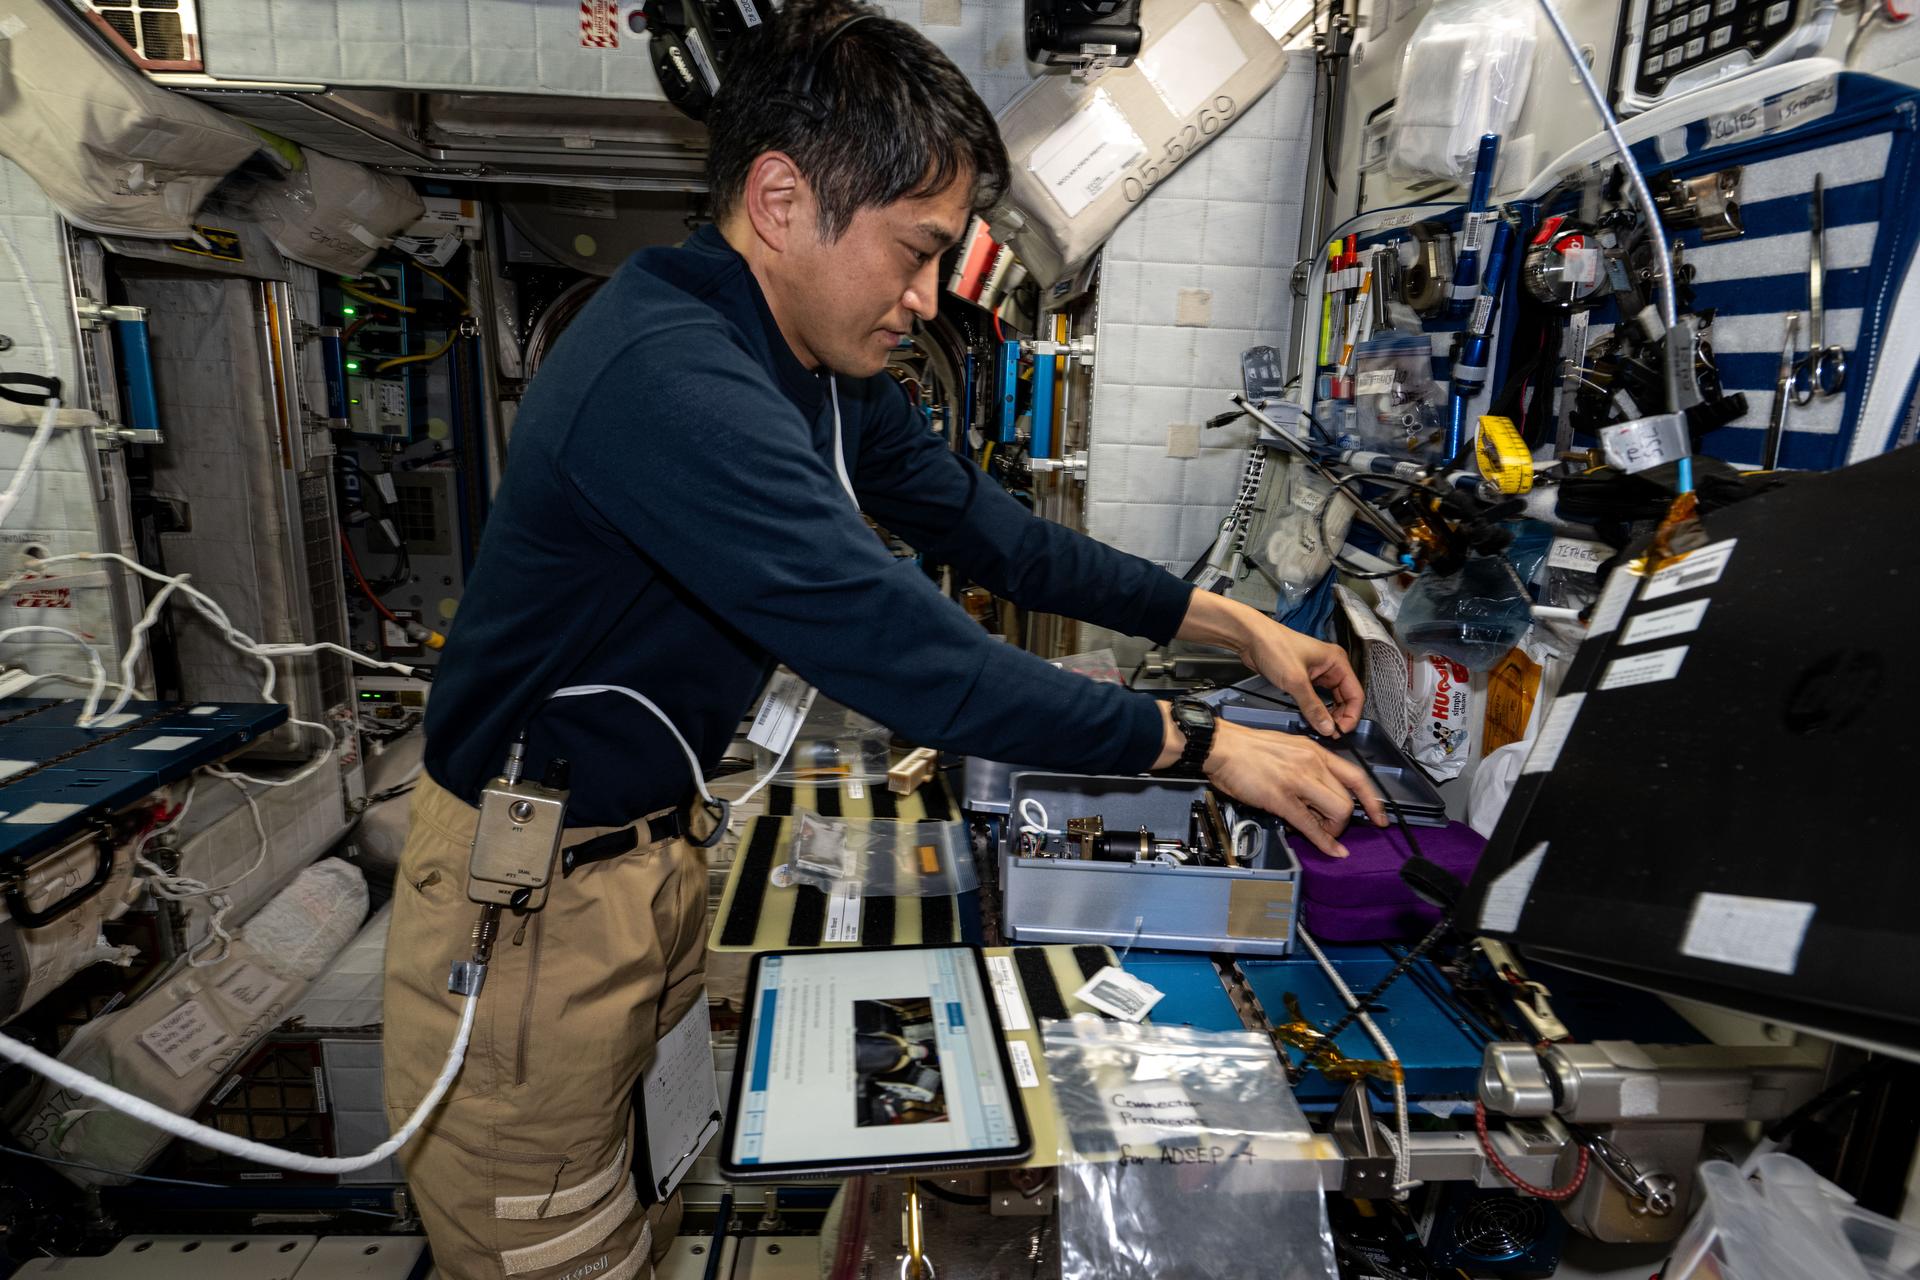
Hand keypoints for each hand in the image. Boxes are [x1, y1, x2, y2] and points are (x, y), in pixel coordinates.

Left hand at [1177, 591, 1364, 735]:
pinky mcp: (1305, 677)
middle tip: (1331, 733)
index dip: (1352, 715)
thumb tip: (1327, 727)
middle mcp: (1331, 666)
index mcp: (1337, 662)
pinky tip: (1312, 719)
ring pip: (1331, 699)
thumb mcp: (1296, 681)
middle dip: (1340, 717)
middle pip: (1345, 698)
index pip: (1356, 694)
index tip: (1342, 731)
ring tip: (1322, 729)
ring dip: (1328, 714)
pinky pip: (1317, 697)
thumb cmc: (1274, 646)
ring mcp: (1318, 672)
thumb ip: (1313, 707)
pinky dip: (1317, 709)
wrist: (1251, 638)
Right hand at [1202, 719, 1385, 857]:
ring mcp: (1298, 781)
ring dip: (1334, 829)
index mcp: (1315, 751)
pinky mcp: (1281, 798)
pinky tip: (1331, 850)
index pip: (1357, 776)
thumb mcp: (1289, 748)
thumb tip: (1318, 789)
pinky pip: (1311, 824)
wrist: (1222, 746)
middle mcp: (1313, 764)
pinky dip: (1324, 842)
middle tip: (1331, 827)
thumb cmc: (1249, 748)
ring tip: (1321, 832)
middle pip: (1349, 799)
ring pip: (1338, 811)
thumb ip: (1308, 766)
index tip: (1379, 816)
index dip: (1373, 800)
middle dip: (1344, 821)